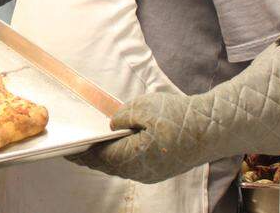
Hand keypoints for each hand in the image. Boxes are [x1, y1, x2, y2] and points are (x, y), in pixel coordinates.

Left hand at [68, 40, 279, 182]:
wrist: (215, 127)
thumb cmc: (180, 116)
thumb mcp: (143, 107)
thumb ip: (121, 117)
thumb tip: (111, 125)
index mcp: (131, 158)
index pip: (97, 157)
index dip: (79, 151)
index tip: (64, 147)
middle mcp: (140, 171)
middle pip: (107, 165)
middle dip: (89, 156)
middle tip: (73, 148)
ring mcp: (152, 172)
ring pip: (120, 167)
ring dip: (104, 158)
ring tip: (89, 148)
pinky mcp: (162, 168)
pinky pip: (133, 165)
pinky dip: (119, 157)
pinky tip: (115, 147)